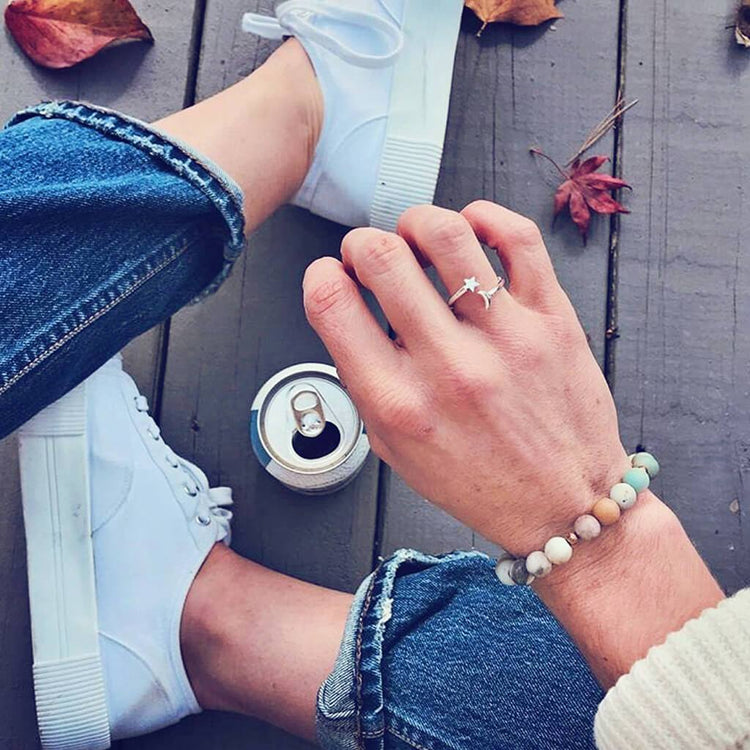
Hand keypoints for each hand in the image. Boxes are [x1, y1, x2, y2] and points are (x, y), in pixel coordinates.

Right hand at [303, 201, 627, 554]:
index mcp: (398, 403)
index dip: (321, 275)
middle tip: (371, 256)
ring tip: (417, 237)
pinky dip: (485, 216)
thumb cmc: (479, 481)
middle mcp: (448, 366)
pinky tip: (471, 230)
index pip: (331, 304)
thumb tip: (351, 312)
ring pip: (446, 234)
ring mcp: (505, 339)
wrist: (563, 505)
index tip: (332, 276)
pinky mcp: (553, 321)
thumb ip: (366, 382)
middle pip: (382, 256)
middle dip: (362, 243)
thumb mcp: (395, 450)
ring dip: (416, 222)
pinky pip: (519, 239)